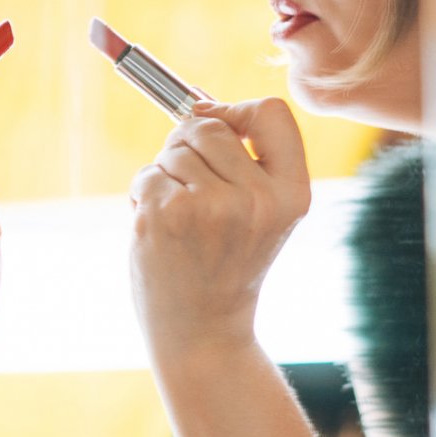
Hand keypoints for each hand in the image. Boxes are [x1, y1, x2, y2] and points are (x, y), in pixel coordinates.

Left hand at [128, 98, 310, 364]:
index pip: (273, 111)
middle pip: (209, 126)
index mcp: (292, 194)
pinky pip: (147, 175)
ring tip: (180, 220)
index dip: (239, 110)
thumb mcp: (263, 215)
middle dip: (189, 147)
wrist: (203, 333)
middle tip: (193, 190)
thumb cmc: (228, 265)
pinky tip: (159, 231)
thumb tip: (198, 103)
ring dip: (166, 176)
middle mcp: (256, 199)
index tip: (222, 127)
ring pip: (173, 150)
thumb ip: (245, 160)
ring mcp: (209, 207)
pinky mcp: (165, 215)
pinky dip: (143, 196)